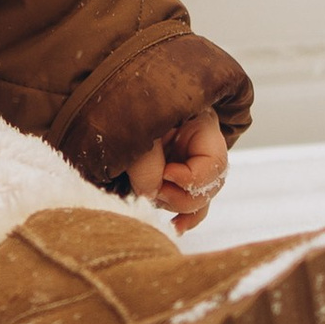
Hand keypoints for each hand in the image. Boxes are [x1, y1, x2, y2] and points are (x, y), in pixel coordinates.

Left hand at [119, 108, 230, 235]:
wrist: (109, 96)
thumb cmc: (124, 101)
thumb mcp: (136, 123)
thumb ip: (144, 159)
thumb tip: (151, 192)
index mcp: (200, 124)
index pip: (214, 162)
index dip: (192, 177)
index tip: (166, 175)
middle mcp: (198, 145)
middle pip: (210, 185)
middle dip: (182, 195)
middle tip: (154, 188)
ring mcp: (187, 162)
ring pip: (198, 197)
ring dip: (174, 204)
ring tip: (150, 195)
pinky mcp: (174, 176)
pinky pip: (189, 203)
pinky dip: (183, 216)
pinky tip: (176, 227)